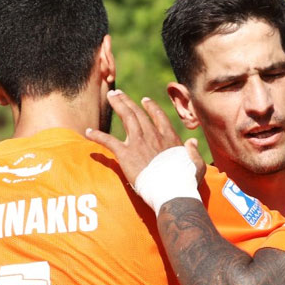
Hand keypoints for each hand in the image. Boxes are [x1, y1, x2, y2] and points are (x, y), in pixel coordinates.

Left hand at [85, 90, 204, 186]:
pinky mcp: (126, 153)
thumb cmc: (185, 181)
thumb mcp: (196, 165)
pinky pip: (108, 141)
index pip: (159, 117)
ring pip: (126, 118)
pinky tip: (88, 131)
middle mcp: (153, 135)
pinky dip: (97, 135)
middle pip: (138, 113)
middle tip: (119, 94)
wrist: (171, 190)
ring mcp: (139, 142)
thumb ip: (194, 152)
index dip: (151, 107)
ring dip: (118, 105)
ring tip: (110, 96)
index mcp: (169, 138)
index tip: (145, 100)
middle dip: (128, 101)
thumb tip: (193, 142)